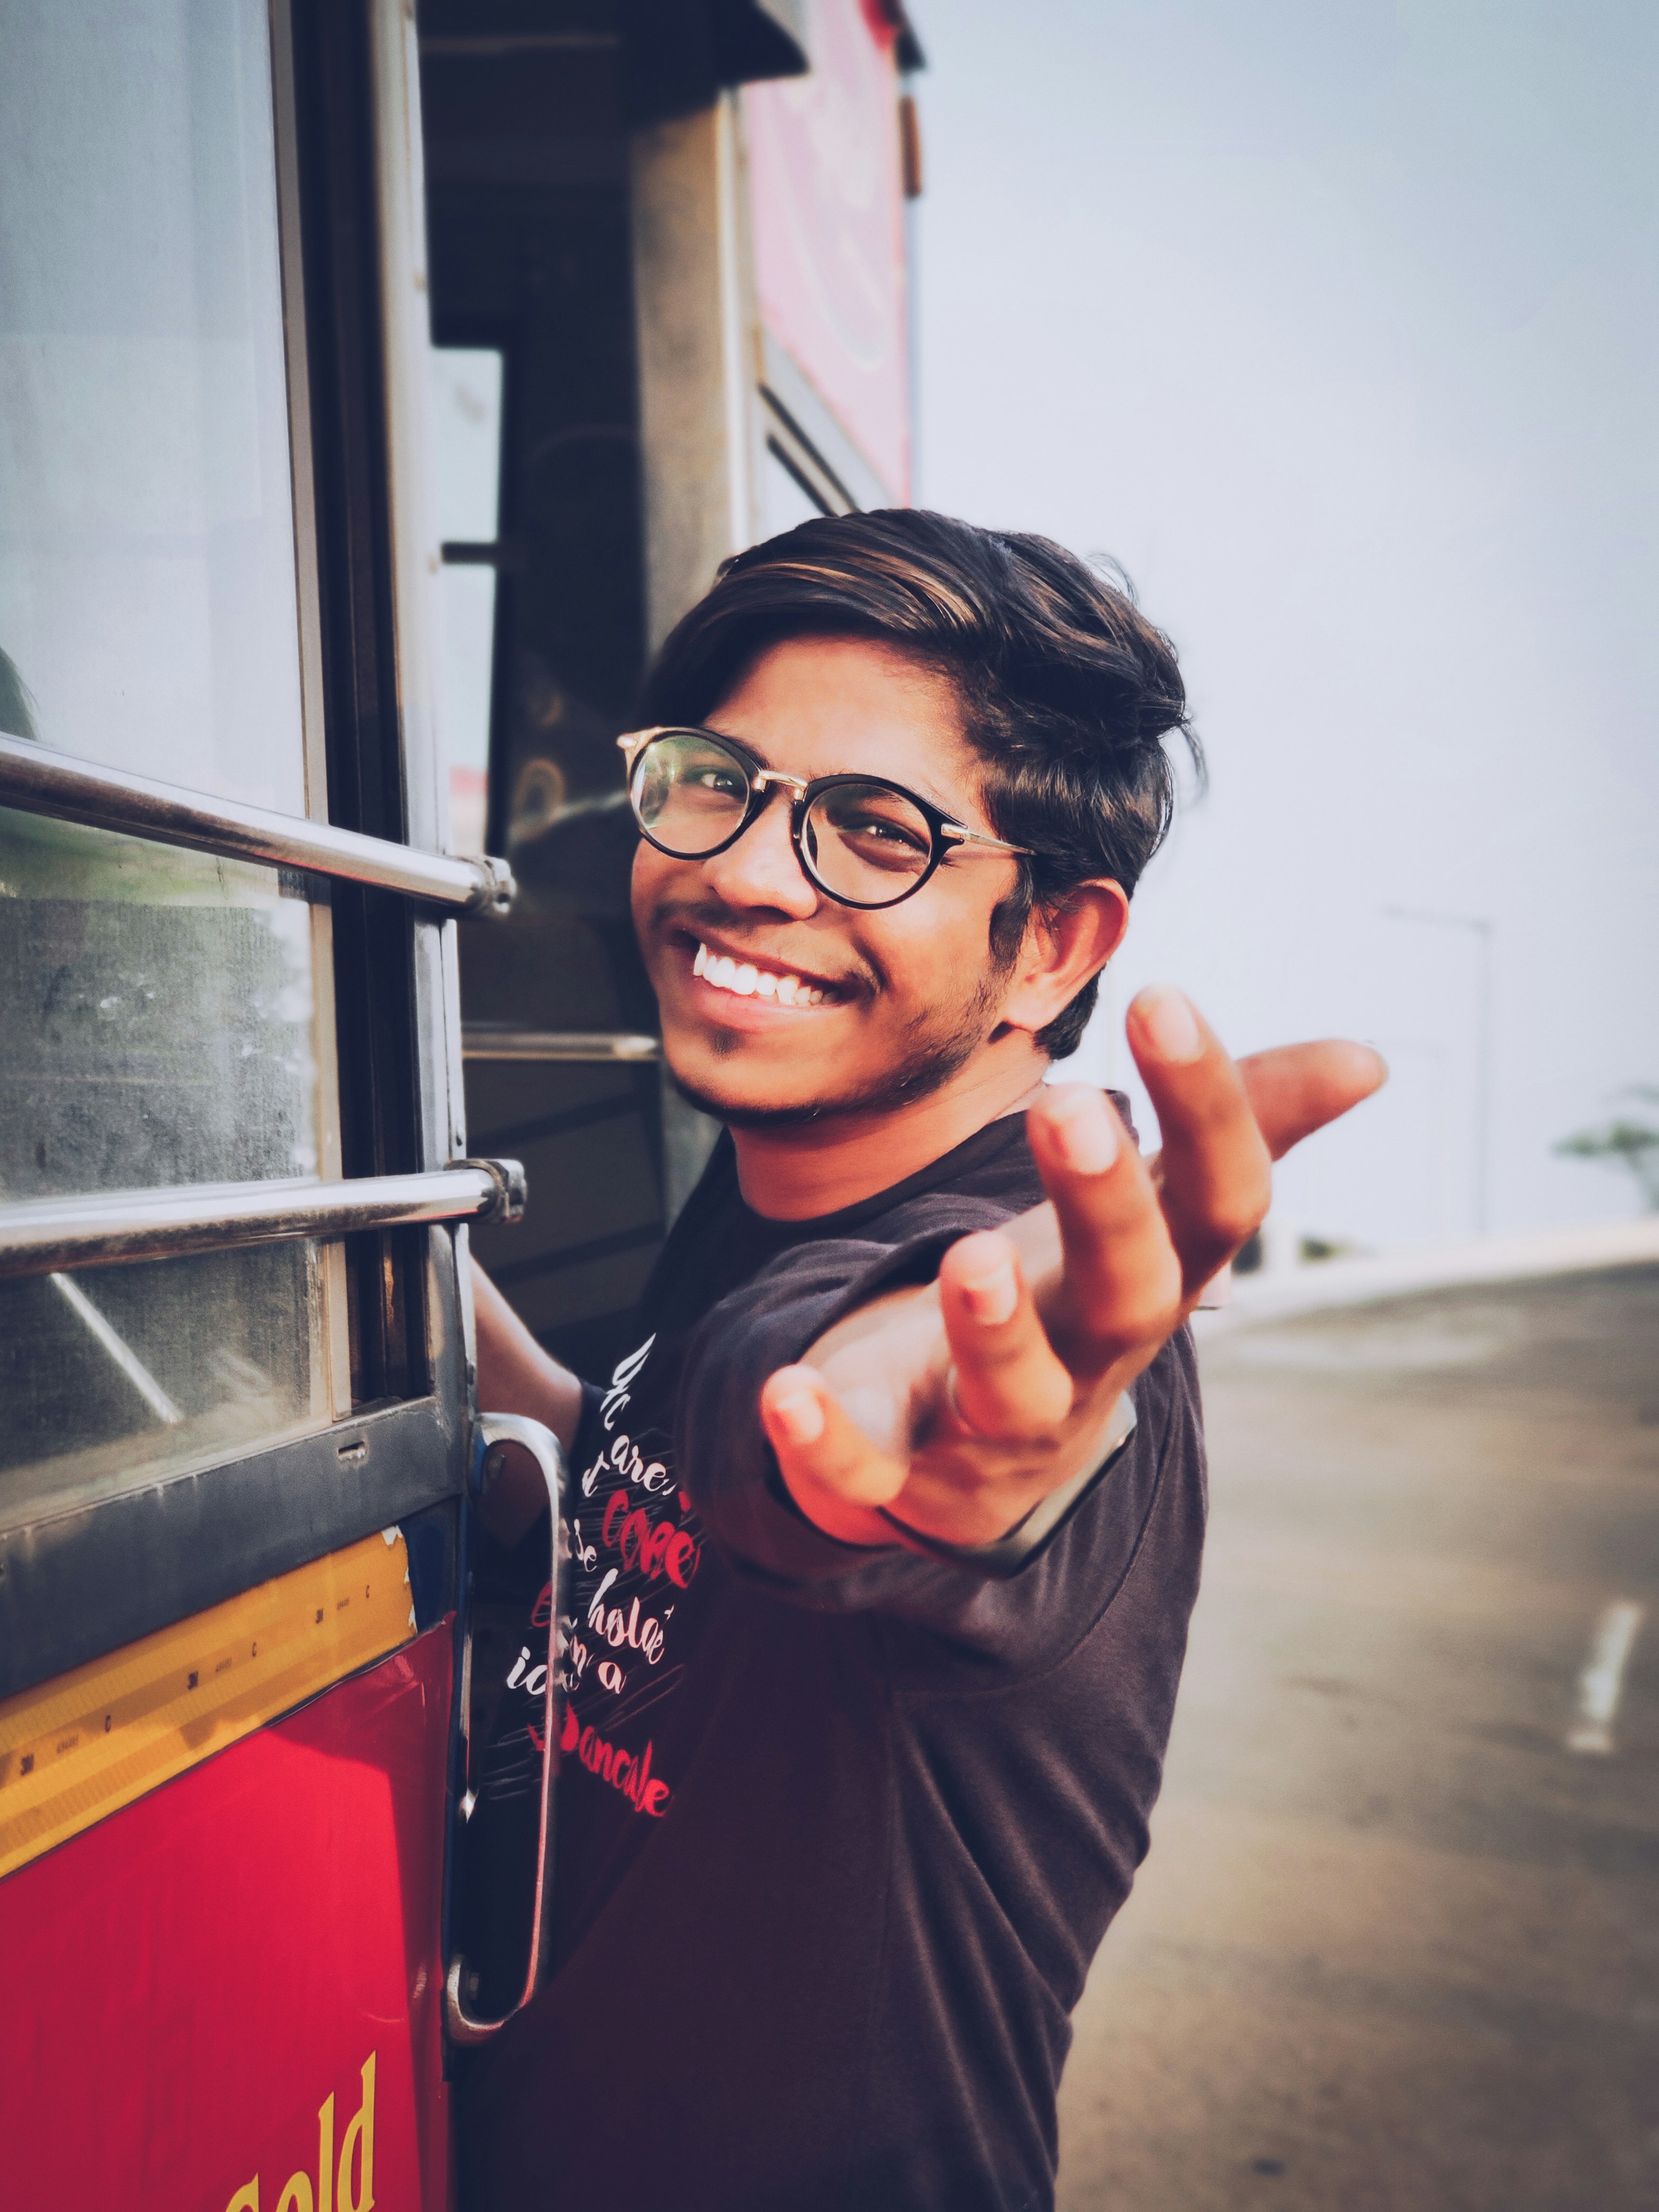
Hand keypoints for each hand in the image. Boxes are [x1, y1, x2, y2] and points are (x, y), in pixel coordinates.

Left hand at [758, 989, 1385, 1551]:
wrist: (974, 1457)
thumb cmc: (1068, 1300)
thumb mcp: (1148, 1214)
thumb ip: (1236, 1127)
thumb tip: (1366, 1057)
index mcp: (1153, 1276)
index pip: (1215, 1202)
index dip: (1207, 1107)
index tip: (1162, 996)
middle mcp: (1092, 1357)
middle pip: (1126, 1294)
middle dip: (1102, 1210)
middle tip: (1070, 1108)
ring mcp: (1000, 1429)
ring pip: (1016, 1393)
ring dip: (993, 1331)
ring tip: (970, 1257)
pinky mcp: (907, 1477)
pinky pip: (871, 1473)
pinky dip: (830, 1444)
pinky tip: (783, 1389)